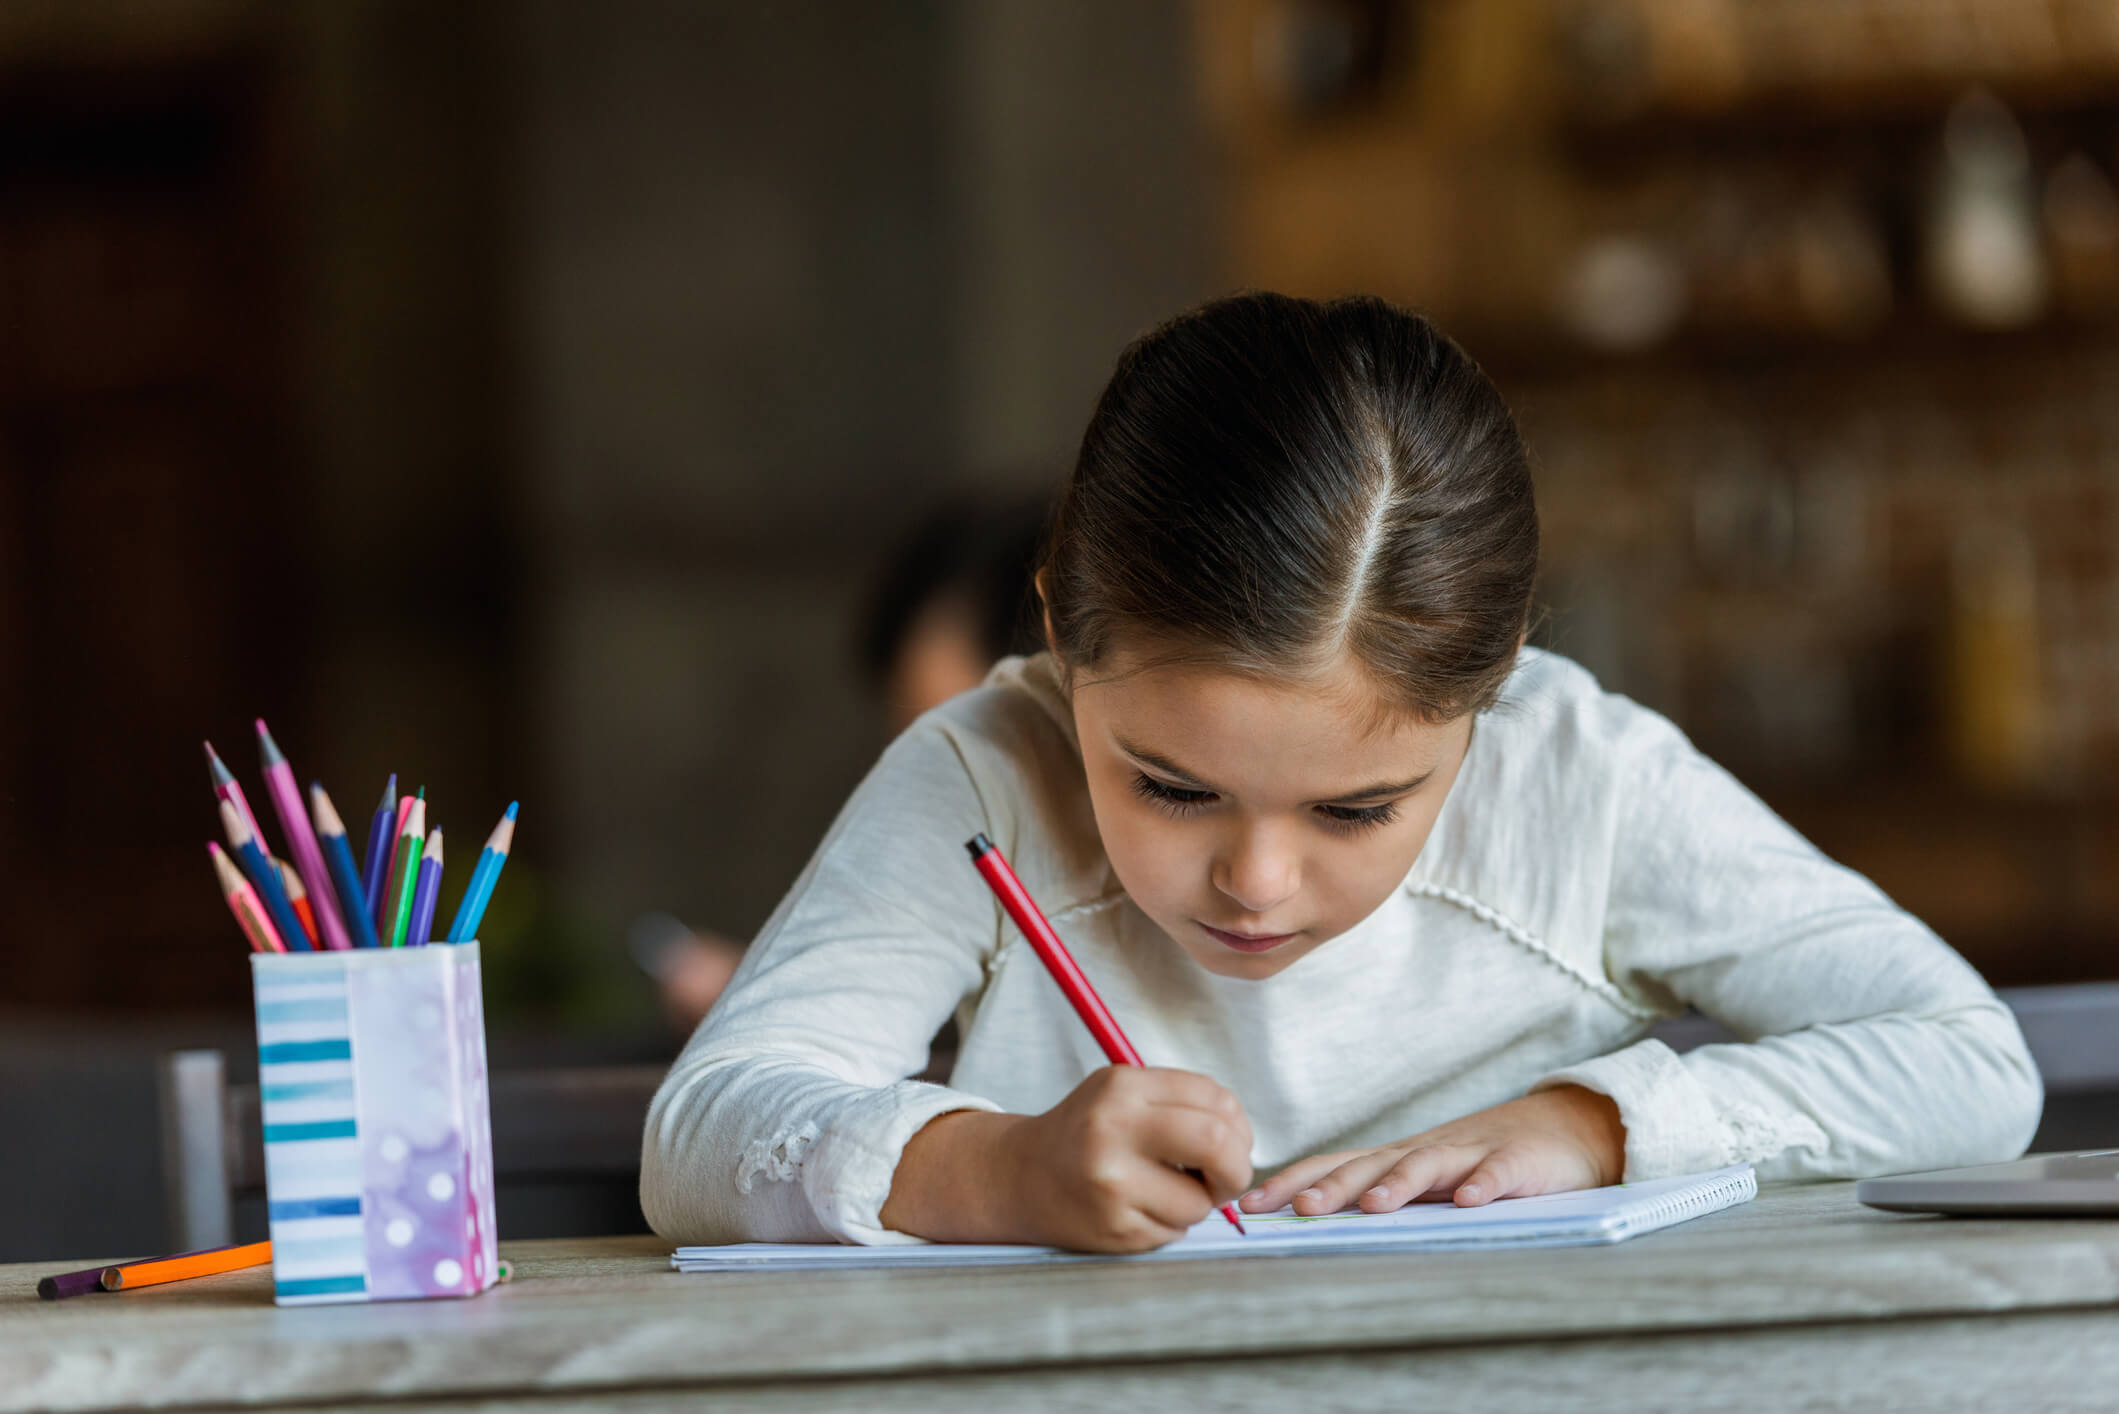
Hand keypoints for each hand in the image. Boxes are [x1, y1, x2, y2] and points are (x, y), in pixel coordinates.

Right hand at [882, 1067, 1252, 1252]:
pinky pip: (1174, 1231)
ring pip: (1200, 1202)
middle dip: (1237, 1167)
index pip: (1216, 1100)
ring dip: (1197, 1203)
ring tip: (1162, 1191)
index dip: (1239, 1126)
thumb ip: (1182, 1102)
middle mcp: (1112, 1132)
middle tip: (1226, 1177)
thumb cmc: (1086, 1132)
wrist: (1020, 1176)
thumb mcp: (1123, 1093)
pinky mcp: (1113, 1229)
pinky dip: (1170, 1224)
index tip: (1231, 1141)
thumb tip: (1243, 1135)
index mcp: (1122, 1087)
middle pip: (1218, 1144)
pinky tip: (1138, 1208)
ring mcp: (1111, 1185)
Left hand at [1238, 1085, 1625, 1216]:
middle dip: (1333, 1187)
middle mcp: (1423, 1152)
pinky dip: (1482, 1184)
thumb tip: (1306, 1226)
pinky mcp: (1516, 1163)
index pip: (1333, 1167)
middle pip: (1370, 1165)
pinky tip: (1467, 1201)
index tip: (1248, 1208)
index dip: (1291, 1184)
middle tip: (1299, 1209)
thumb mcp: (1421, 1181)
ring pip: (1427, 1164)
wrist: (1559, 1131)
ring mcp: (1469, 1154)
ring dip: (1399, 1184)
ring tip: (1374, 1205)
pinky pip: (1497, 1173)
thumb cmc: (1476, 1163)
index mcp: (1394, 1160)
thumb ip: (1377, 1197)